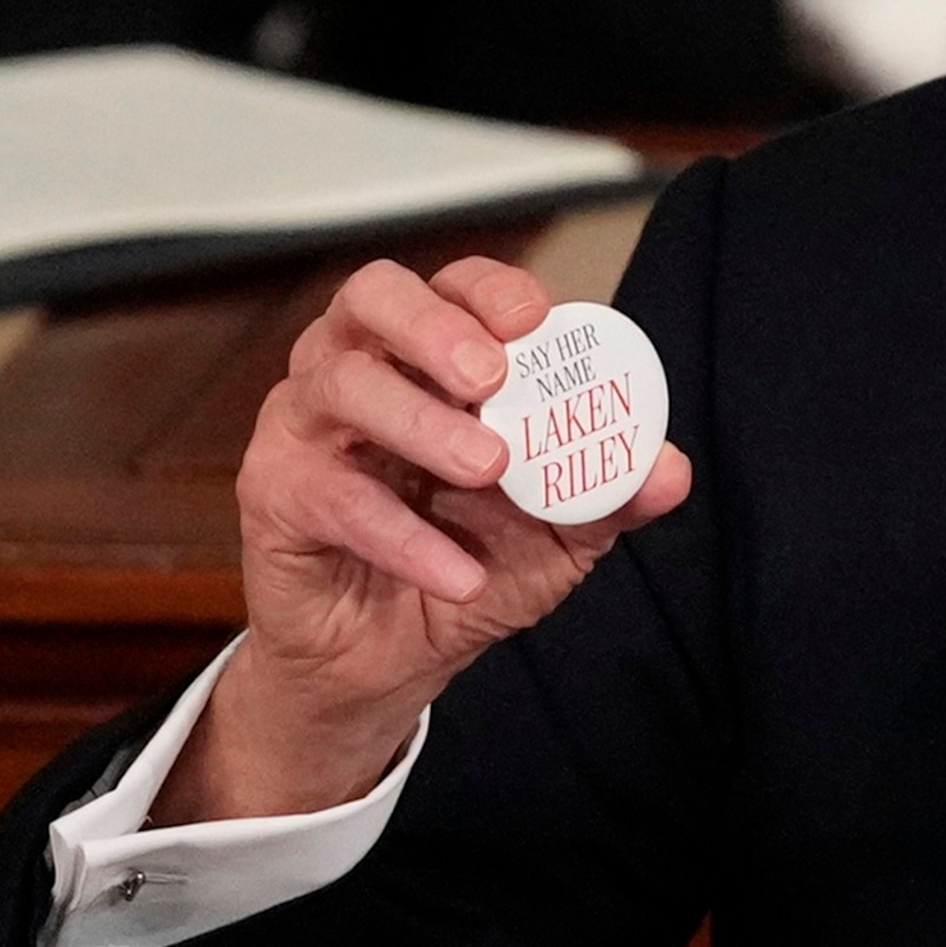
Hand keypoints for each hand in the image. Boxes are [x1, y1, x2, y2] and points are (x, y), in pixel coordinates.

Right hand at [155, 256, 690, 823]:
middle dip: (433, 325)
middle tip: (490, 377)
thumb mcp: (560, 531)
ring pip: (340, 384)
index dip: (490, 291)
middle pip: (372, 297)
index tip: (536, 321)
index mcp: (429, 353)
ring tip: (489, 467)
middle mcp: (358, 366)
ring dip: (420, 422)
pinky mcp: (274, 492)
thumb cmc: (472, 562)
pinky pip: (331, 495)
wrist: (391, 662)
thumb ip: (610, 491)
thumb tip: (671, 470)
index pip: (452, 284)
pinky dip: (401, 534)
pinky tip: (457, 572)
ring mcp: (306, 425)